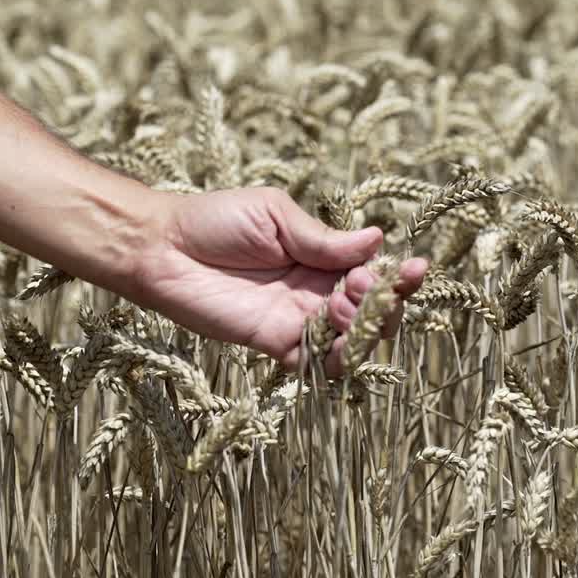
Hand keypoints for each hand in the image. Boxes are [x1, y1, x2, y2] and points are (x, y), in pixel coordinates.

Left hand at [136, 188, 427, 373]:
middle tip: (359, 286)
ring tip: (340, 304)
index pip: (373, 270)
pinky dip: (335, 358)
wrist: (163, 248)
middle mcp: (316, 290)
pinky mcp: (274, 343)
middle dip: (382, 302)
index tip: (414, 268)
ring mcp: (297, 319)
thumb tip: (378, 240)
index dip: (398, 274)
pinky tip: (337, 342)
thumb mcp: (275, 215)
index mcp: (322, 255)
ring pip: (351, 338)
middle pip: (372, 310)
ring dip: (361, 327)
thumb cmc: (214, 220)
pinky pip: (315, 362)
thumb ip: (323, 238)